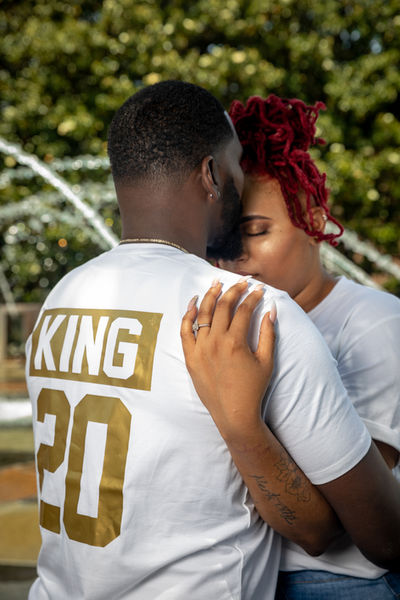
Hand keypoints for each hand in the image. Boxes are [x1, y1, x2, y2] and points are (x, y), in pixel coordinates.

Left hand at [180, 279, 275, 439]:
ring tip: (217, 283)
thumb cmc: (253, 389)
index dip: (253, 296)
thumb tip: (271, 309)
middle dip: (233, 290)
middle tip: (241, 282)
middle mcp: (215, 342)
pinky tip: (194, 302)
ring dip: (210, 296)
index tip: (259, 289)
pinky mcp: (190, 357)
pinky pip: (185, 331)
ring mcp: (200, 349)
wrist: (234, 414)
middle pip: (223, 306)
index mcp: (235, 342)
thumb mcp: (266, 361)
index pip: (244, 309)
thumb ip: (268, 333)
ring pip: (203, 314)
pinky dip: (188, 314)